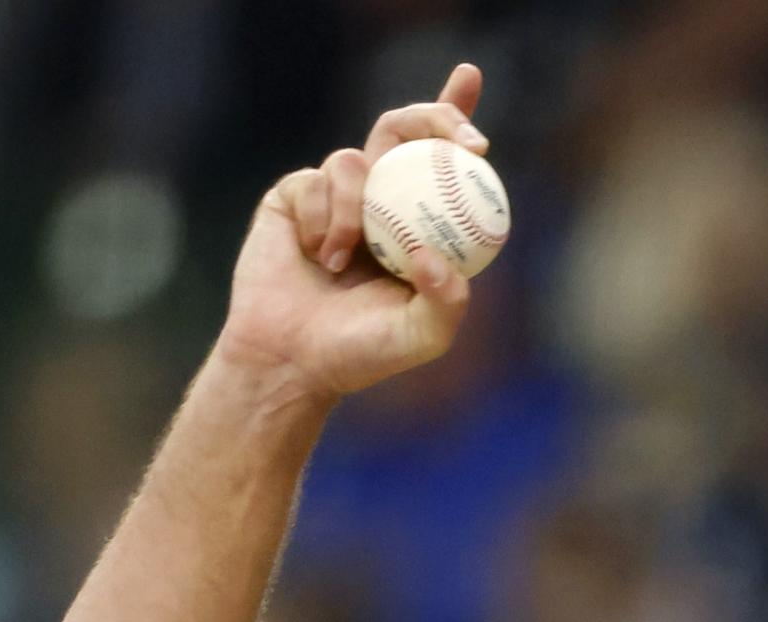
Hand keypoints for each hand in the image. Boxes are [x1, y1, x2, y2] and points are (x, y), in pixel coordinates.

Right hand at [212, 63, 489, 404]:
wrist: (289, 359)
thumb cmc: (361, 354)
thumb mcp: (422, 336)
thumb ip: (447, 300)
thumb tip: (435, 254)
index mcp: (418, 224)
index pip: (445, 163)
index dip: (459, 118)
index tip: (478, 115)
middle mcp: (380, 199)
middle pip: (406, 130)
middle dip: (434, 117)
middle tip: (457, 137)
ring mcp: (336, 193)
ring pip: (353, 158)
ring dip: (354, 208)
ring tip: (340, 262)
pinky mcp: (295, 195)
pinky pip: (313, 180)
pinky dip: (321, 219)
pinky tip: (315, 256)